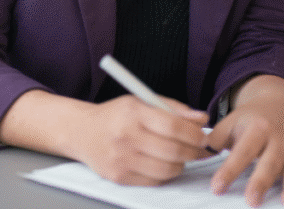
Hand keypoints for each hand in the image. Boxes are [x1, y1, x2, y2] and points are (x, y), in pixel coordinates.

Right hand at [77, 94, 211, 185]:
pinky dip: (164, 175)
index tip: (202, 136)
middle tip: (196, 149)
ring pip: (168, 170)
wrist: (81, 131)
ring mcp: (121, 158)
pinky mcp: (119, 176)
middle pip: (174, 151)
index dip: (195, 134)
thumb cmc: (115, 116)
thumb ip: (173, 109)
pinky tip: (160, 164)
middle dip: (193, 152)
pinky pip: (155, 181)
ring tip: (177, 156)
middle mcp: (126, 136)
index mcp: (133, 113)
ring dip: (180, 165)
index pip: (174, 127)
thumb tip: (202, 119)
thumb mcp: (140, 102)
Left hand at [207, 76, 283, 207]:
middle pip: (268, 164)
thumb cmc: (251, 117)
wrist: (278, 104)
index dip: (228, 171)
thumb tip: (198, 151)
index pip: (240, 153)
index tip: (218, 187)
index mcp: (256, 129)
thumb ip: (215, 138)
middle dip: (260, 183)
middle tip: (252, 201)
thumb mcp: (230, 121)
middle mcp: (277, 139)